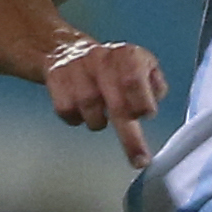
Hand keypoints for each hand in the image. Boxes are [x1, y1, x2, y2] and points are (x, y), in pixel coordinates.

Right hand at [41, 39, 167, 167]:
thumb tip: (155, 100)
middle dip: (130, 138)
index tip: (146, 115)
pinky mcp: (55, 79)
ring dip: (98, 121)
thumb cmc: (112, 66)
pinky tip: (82, 111)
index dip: (142, 103)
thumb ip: (155, 85)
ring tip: (102, 115)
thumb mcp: (142, 65)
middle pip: (116, 104)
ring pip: (90, 110)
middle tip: (139, 160)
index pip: (135, 81)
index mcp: (126, 55)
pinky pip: (67, 111)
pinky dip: (77, 118)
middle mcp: (101, 59)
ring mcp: (76, 69)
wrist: (67, 51)